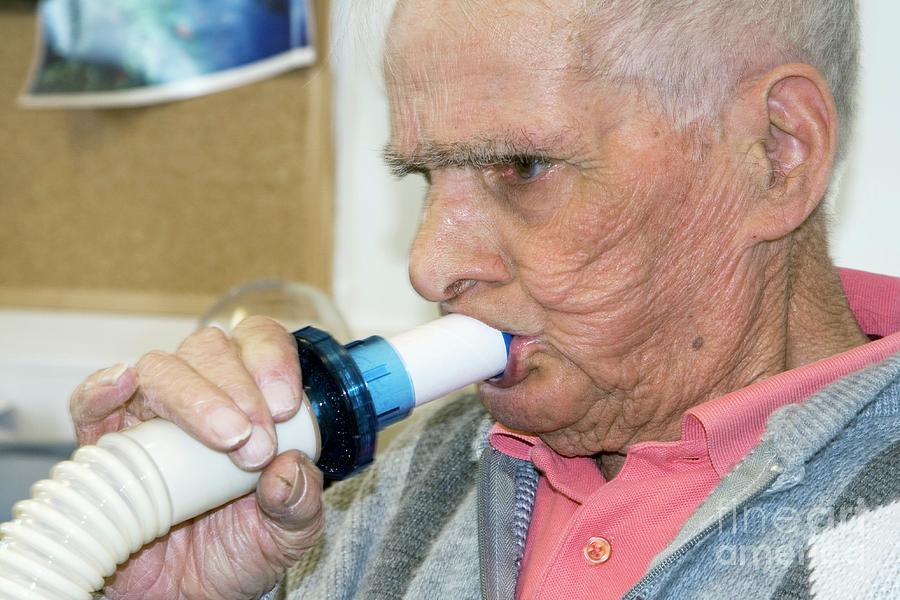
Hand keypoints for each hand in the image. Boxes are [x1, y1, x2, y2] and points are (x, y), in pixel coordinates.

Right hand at [70, 316, 323, 599]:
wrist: (185, 595)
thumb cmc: (238, 550)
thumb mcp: (289, 533)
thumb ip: (302, 502)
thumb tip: (291, 469)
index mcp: (252, 397)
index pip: (260, 342)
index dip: (273, 361)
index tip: (286, 406)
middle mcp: (202, 394)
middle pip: (210, 348)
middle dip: (240, 389)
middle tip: (256, 444)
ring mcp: (149, 414)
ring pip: (160, 370)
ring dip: (194, 398)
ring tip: (226, 441)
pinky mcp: (103, 443)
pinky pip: (90, 403)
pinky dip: (101, 389)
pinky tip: (122, 387)